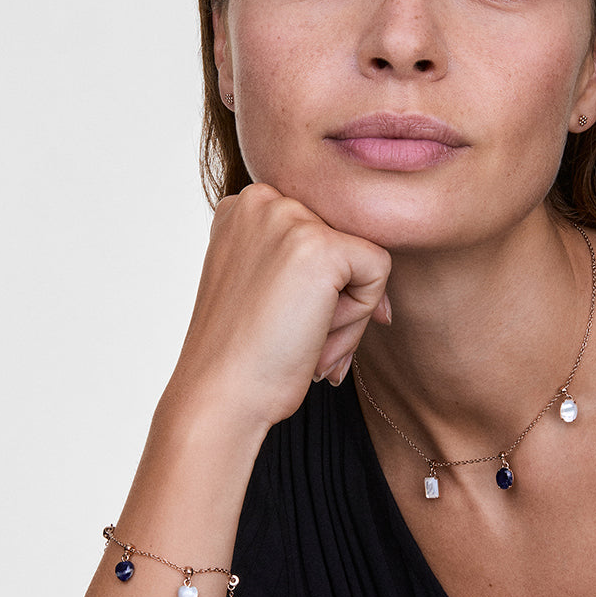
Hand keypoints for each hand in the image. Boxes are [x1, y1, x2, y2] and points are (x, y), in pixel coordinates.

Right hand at [165, 183, 391, 431]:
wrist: (219, 396)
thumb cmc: (242, 354)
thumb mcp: (262, 286)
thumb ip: (299, 259)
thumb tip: (375, 266)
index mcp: (242, 207)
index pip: (318, 232)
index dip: (318, 287)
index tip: (288, 325)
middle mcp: (262, 200)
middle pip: (342, 242)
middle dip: (334, 301)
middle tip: (296, 341)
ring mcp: (289, 219)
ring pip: (361, 258)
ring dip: (345, 314)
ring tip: (303, 344)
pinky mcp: (321, 247)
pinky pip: (377, 273)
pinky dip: (359, 318)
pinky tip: (315, 340)